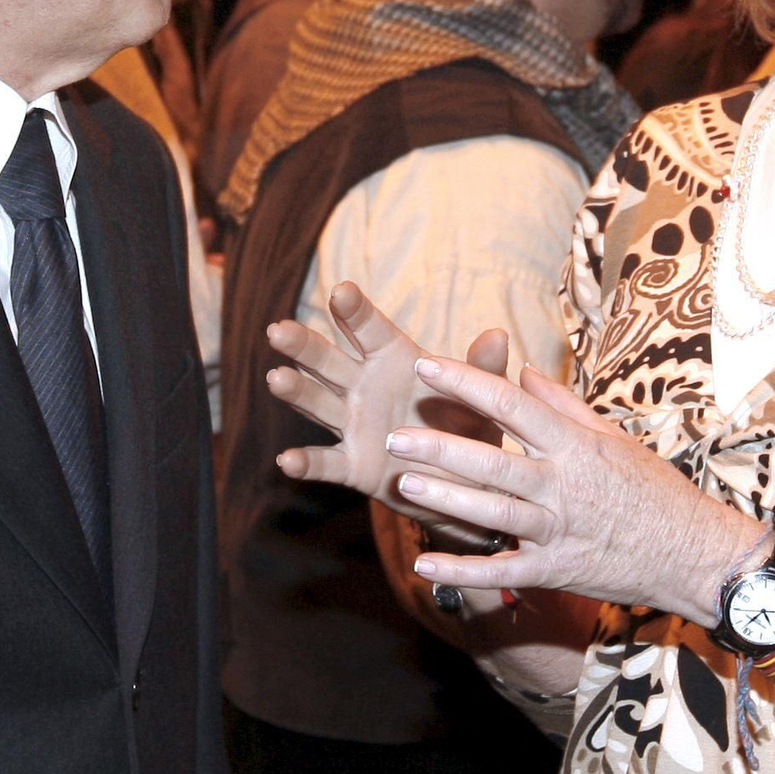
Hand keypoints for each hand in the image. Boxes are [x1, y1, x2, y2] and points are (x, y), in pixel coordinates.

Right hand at [269, 282, 506, 517]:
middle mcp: (366, 386)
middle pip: (328, 361)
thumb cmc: (472, 426)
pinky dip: (306, 462)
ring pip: (318, 403)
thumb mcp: (484, 398)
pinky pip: (326, 462)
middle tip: (278, 330)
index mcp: (395, 359)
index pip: (370, 329)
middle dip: (304, 345)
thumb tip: (499, 335)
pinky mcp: (354, 466)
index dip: (355, 310)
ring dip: (296, 391)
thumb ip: (483, 369)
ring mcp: (355, 426)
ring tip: (275, 379)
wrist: (469, 484)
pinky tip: (287, 461)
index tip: (341, 290)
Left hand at [384, 357, 768, 618]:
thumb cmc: (656, 491)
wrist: (696, 555)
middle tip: (395, 435)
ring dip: (445, 499)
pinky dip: (463, 572)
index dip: (464, 383)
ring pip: (492, 511)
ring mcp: (558, 530)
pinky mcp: (557, 571)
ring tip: (404, 483)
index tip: (425, 367)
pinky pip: (503, 572)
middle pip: (491, 459)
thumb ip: (564, 406)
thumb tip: (523, 370)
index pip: (510, 404)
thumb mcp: (615, 439)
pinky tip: (425, 566)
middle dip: (439, 445)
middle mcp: (562, 484)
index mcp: (574, 445)